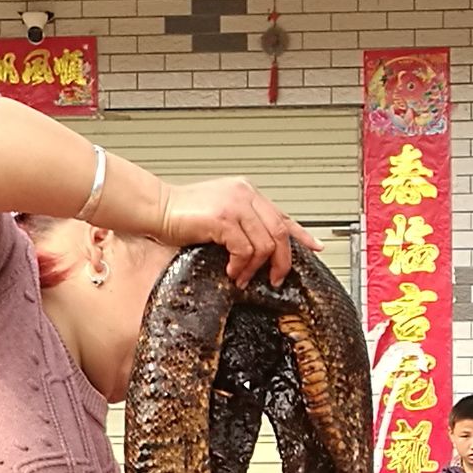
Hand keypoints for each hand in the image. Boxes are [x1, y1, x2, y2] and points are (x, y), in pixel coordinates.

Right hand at [158, 177, 320, 285]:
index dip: (301, 234)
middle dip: (281, 261)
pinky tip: (231, 271)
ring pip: (265, 244)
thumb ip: (242, 226)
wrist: (156, 208)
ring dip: (255, 268)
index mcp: (247, 193)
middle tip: (274, 279)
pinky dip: (241, 265)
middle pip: (280, 232)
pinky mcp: (223, 218)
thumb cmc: (182, 215)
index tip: (315, 247)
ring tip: (241, 277)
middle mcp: (245, 194)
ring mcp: (235, 204)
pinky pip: (245, 249)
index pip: (282, 215)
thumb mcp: (220, 217)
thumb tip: (259, 253)